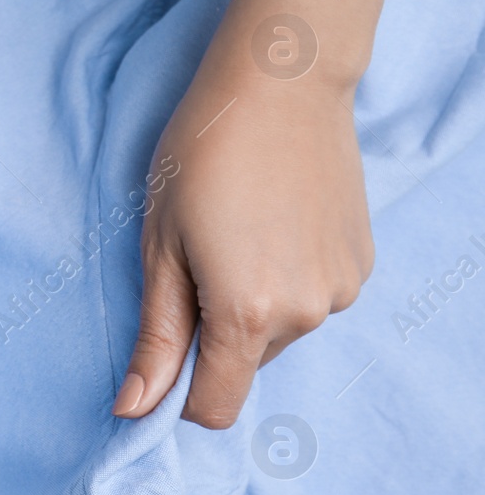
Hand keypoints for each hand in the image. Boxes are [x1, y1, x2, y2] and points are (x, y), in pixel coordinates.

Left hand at [113, 6, 373, 427]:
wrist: (280, 84)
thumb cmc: (201, 154)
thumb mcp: (160, 245)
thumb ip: (156, 336)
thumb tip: (134, 410)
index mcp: (246, 314)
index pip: (215, 407)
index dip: (180, 397)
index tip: (163, 356)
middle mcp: (306, 314)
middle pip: (244, 364)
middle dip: (213, 333)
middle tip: (196, 257)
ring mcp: (341, 290)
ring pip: (279, 332)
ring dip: (251, 305)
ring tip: (236, 232)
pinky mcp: (360, 265)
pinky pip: (311, 300)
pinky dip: (286, 281)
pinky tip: (272, 224)